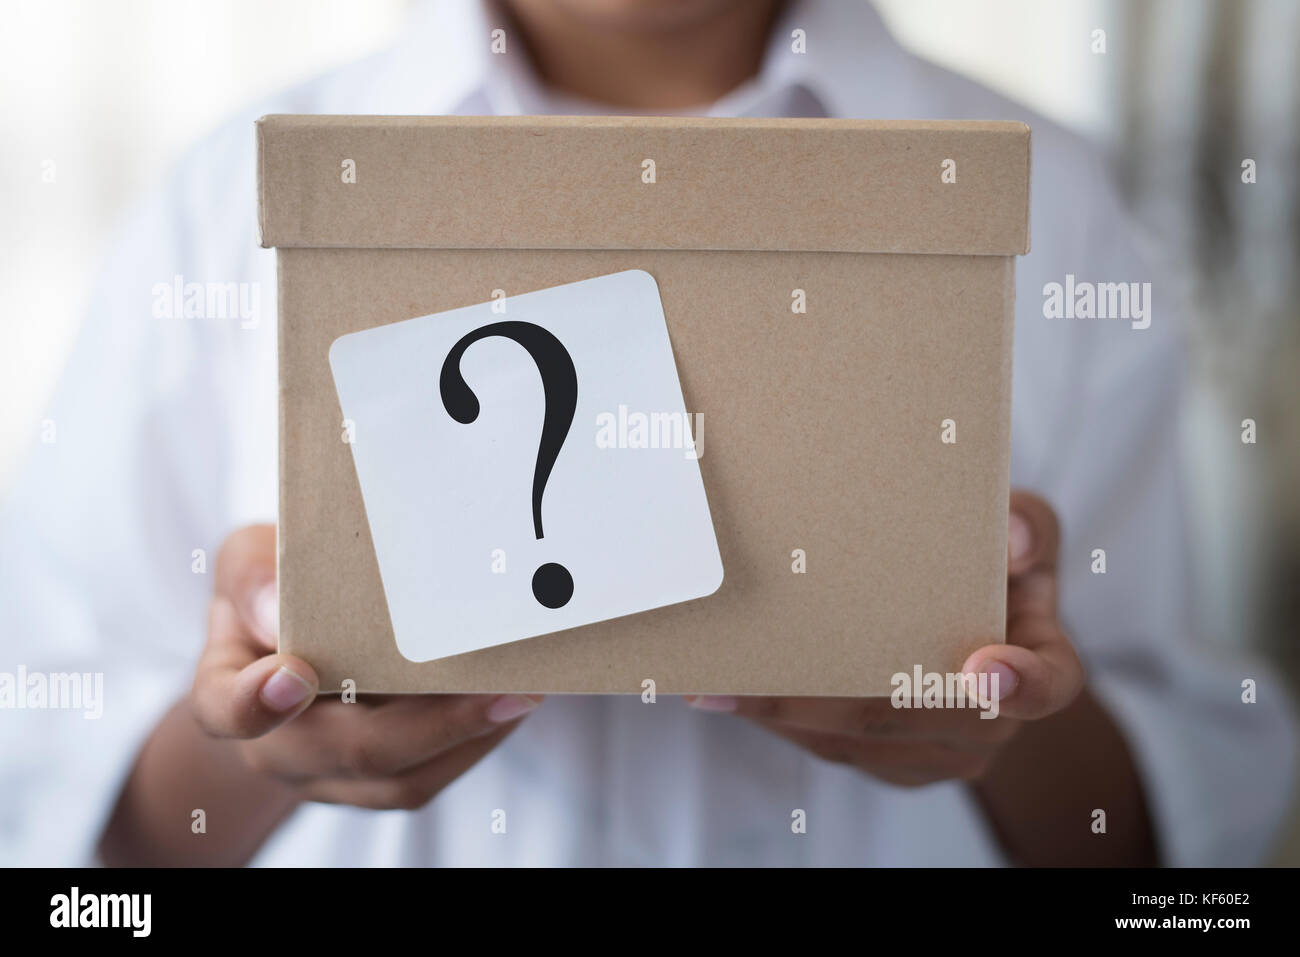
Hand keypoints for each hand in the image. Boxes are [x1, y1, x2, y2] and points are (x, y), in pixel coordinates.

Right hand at [190, 524, 541, 809]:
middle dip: (431, 724)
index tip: (294, 673)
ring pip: (400, 778)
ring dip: (470, 737)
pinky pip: (428, 778)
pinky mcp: (377, 784)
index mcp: (228, 688)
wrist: (286, 650)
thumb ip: (255, 577)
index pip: (227, 710)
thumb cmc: (271, 597)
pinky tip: (511, 703)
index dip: (258, 701)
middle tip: (500, 689)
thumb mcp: (248, 563)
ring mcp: (330, 776)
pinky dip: (475, 742)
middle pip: (349, 752)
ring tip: (524, 693)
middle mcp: (278, 748)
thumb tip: (280, 608)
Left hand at [684, 491, 1083, 786]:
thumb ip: (1024, 525)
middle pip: (911, 717)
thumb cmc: (999, 570)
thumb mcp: (1026, 531)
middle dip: (828, 699)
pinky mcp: (887, 764)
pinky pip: (831, 748)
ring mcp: (936, 754)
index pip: (1046, 686)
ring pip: (856, 741)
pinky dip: (782, 719)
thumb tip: (1010, 539)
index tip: (983, 666)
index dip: (1017, 684)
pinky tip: (734, 687)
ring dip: (784, 715)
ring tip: (718, 682)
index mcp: (1040, 665)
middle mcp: (990, 725)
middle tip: (754, 678)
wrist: (980, 630)